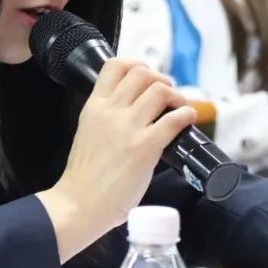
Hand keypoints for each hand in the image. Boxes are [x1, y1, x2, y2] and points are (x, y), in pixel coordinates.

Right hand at [37, 59, 196, 261]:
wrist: (80, 202)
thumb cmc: (83, 176)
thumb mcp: (86, 132)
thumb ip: (105, 118)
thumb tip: (130, 113)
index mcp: (94, 106)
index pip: (115, 65)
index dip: (137, 64)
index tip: (147, 77)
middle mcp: (111, 111)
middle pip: (142, 73)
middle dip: (160, 79)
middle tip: (166, 95)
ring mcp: (129, 127)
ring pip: (160, 90)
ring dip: (176, 96)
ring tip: (178, 108)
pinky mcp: (146, 147)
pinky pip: (174, 119)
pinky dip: (186, 115)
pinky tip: (187, 121)